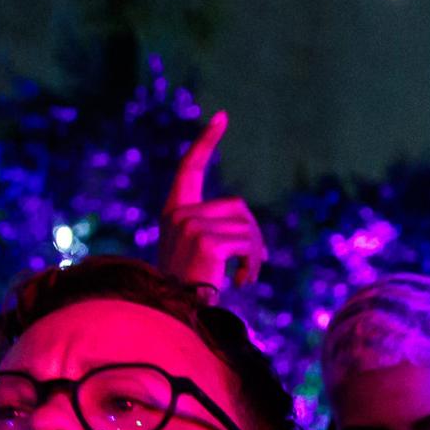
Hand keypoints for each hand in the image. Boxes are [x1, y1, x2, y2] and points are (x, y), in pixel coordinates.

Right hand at [157, 111, 266, 292]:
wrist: (173, 312)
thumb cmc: (189, 289)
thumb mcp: (200, 253)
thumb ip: (218, 233)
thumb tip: (256, 239)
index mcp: (174, 211)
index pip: (191, 168)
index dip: (205, 142)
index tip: (221, 117)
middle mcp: (179, 213)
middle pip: (238, 207)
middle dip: (253, 236)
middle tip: (253, 266)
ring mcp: (190, 224)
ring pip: (247, 227)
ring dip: (255, 255)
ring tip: (246, 278)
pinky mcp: (206, 239)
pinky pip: (247, 243)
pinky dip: (253, 264)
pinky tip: (243, 282)